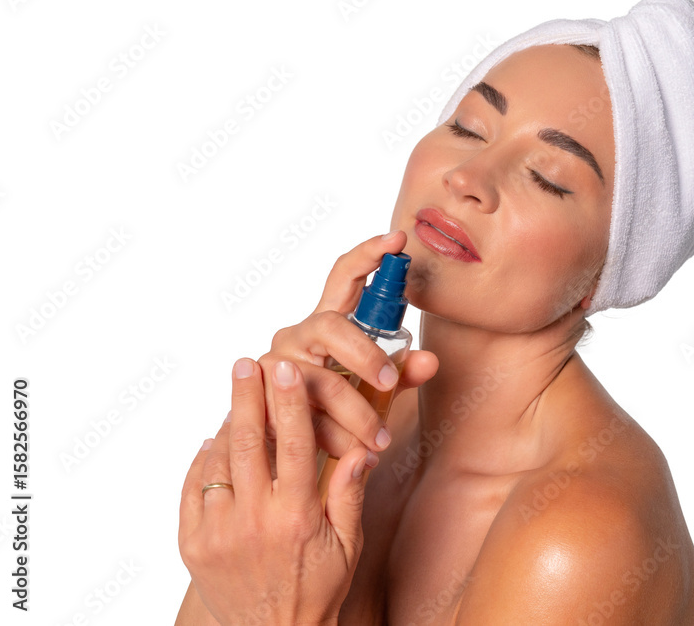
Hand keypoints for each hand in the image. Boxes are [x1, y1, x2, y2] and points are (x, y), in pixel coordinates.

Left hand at [179, 357, 363, 625]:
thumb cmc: (318, 589)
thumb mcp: (347, 546)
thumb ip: (349, 494)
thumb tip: (360, 449)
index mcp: (296, 516)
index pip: (293, 444)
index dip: (289, 402)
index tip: (285, 370)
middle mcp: (254, 520)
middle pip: (248, 442)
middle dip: (247, 397)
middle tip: (246, 363)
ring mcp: (218, 532)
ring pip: (219, 461)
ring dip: (226, 424)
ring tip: (235, 398)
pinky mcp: (192, 544)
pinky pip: (194, 488)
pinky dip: (203, 461)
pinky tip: (214, 443)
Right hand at [257, 230, 437, 468]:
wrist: (283, 448)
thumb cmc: (335, 409)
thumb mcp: (372, 388)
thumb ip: (402, 372)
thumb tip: (431, 361)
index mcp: (328, 322)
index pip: (345, 277)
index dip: (369, 254)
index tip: (397, 240)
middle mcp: (298, 334)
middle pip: (332, 327)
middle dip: (366, 355)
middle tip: (391, 383)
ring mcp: (277, 364)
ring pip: (322, 381)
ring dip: (357, 415)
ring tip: (381, 440)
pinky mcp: (262, 398)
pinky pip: (305, 417)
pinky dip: (335, 440)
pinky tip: (352, 454)